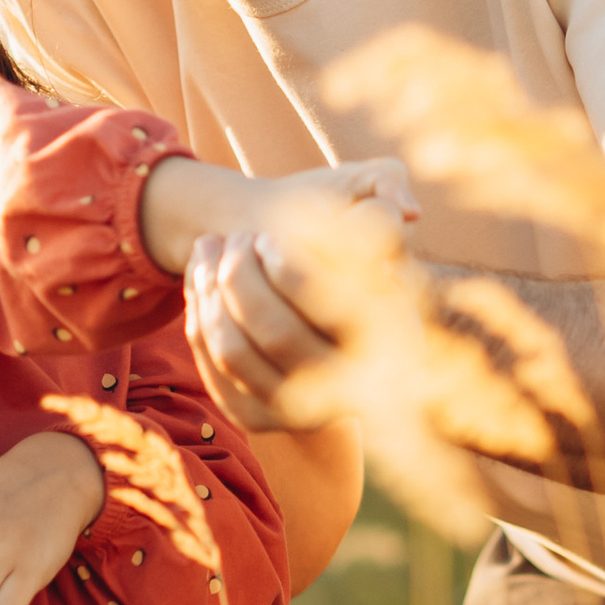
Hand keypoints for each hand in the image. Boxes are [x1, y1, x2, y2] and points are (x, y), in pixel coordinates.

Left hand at [184, 156, 418, 431]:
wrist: (305, 289)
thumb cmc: (338, 225)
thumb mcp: (368, 192)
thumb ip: (388, 187)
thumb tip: (408, 213)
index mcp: (391, 332)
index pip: (336, 307)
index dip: (291, 272)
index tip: (264, 238)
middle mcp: (355, 384)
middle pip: (278, 335)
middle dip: (239, 280)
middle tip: (232, 241)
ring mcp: (303, 410)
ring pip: (236, 354)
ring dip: (209, 294)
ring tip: (207, 248)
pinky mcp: (259, 417)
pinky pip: (213, 373)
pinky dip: (196, 319)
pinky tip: (198, 279)